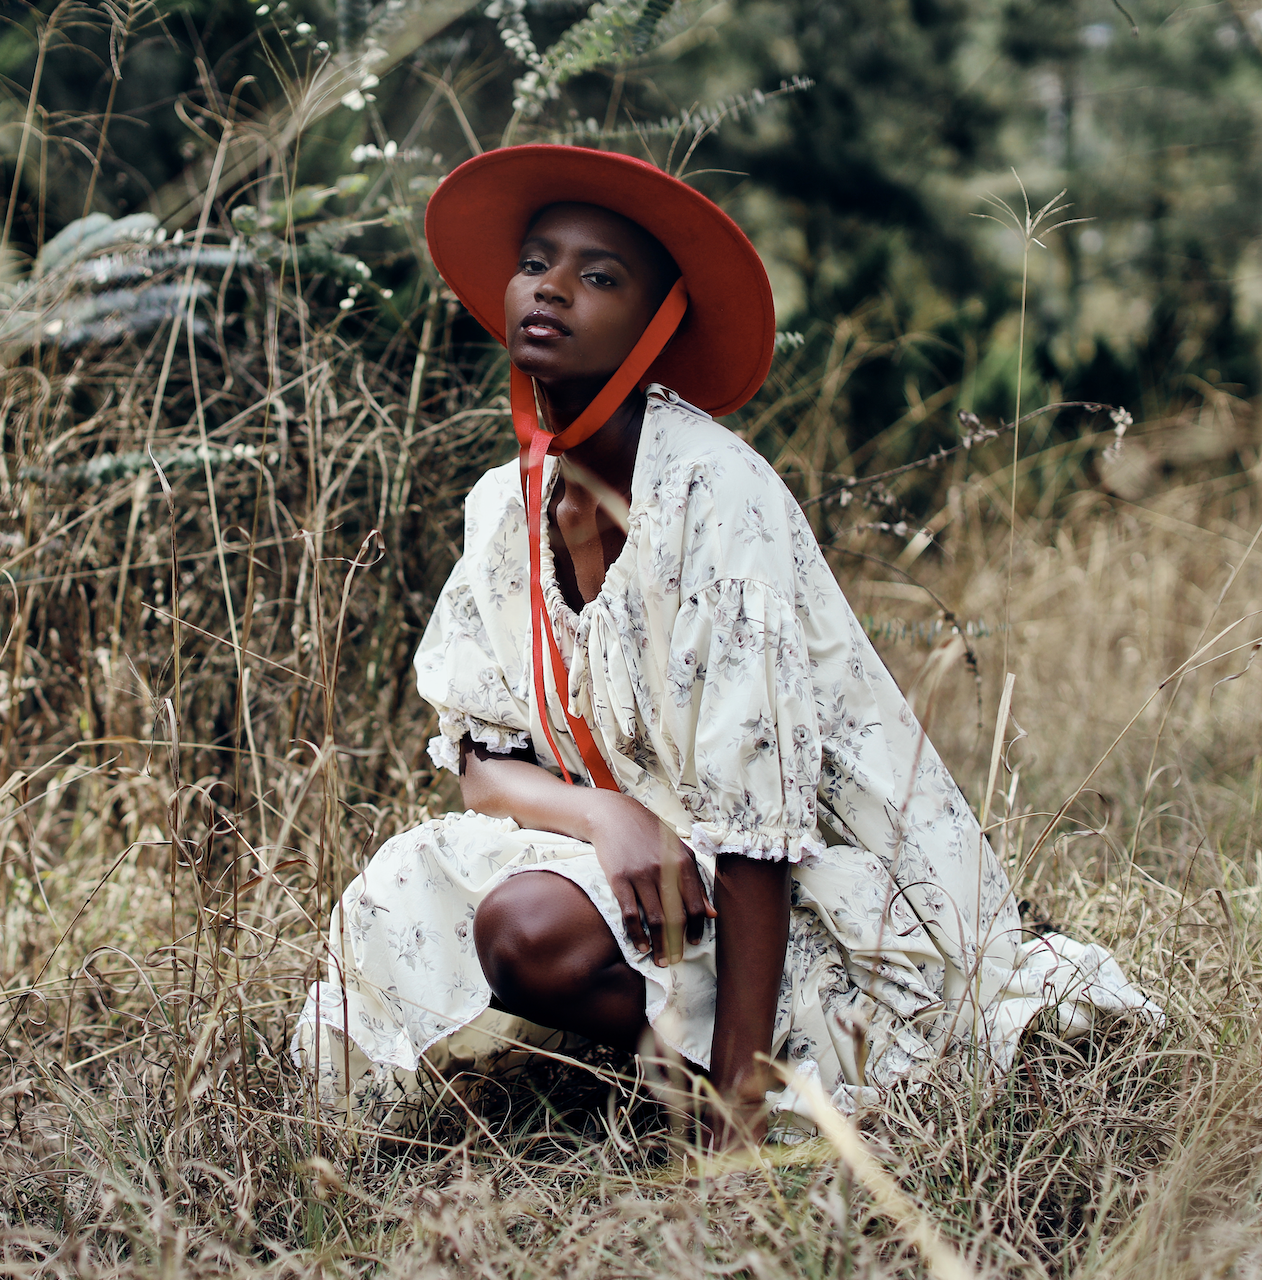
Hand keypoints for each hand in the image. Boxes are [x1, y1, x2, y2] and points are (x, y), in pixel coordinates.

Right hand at [585, 791, 714, 965]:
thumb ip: (696, 880)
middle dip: (678, 943)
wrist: (614, 816)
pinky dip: (637, 934)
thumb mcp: (678, 850)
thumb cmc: (649, 833)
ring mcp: (640, 875)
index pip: (696, 904)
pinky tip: (640, 946)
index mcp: (682, 862)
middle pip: (676, 916)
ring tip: (661, 960)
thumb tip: (711, 913)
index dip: (697, 928)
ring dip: (659, 945)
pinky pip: (630, 914)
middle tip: (677, 959)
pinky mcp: (619, 879)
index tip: (696, 942)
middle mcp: (663, 869)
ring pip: (655, 919)